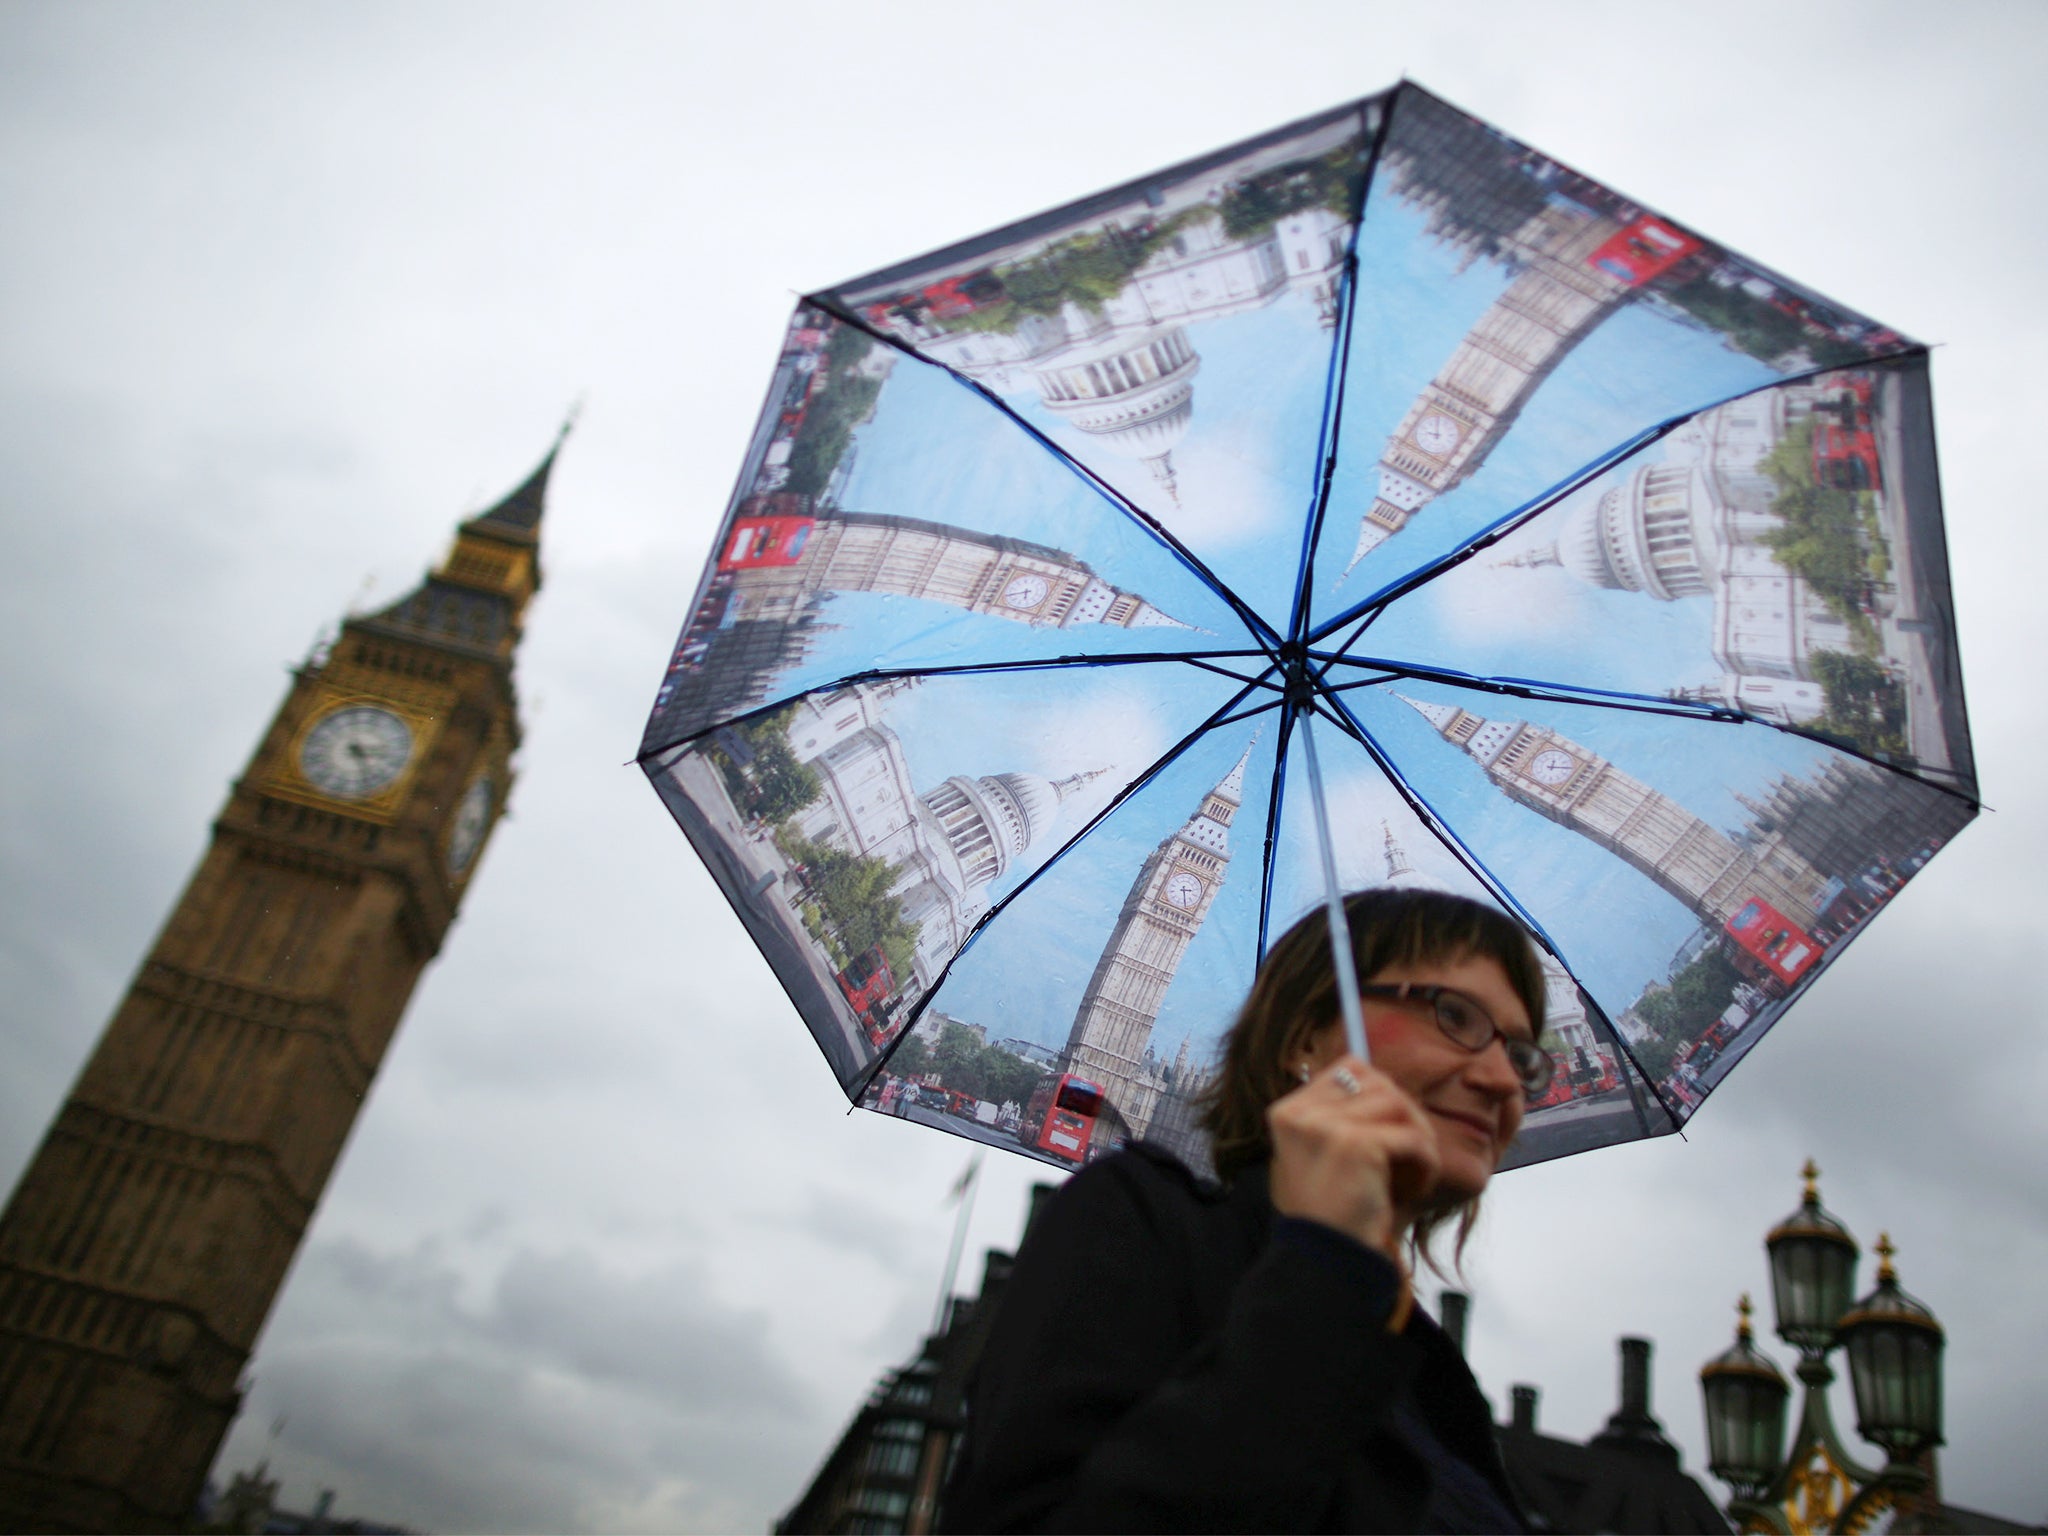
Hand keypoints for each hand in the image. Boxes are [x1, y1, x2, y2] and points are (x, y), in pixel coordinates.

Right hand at [1265, 1055, 1440, 1261]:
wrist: (1325, 1260)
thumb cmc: (1331, 1213)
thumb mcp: (1321, 1156)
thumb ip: (1340, 1117)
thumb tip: (1385, 1083)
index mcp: (1288, 1112)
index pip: (1349, 1068)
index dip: (1382, 1095)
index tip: (1392, 1132)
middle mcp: (1301, 1113)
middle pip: (1378, 1082)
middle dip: (1405, 1115)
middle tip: (1411, 1153)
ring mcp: (1325, 1127)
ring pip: (1399, 1104)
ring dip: (1419, 1138)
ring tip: (1415, 1171)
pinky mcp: (1356, 1145)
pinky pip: (1412, 1138)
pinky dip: (1425, 1163)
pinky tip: (1416, 1188)